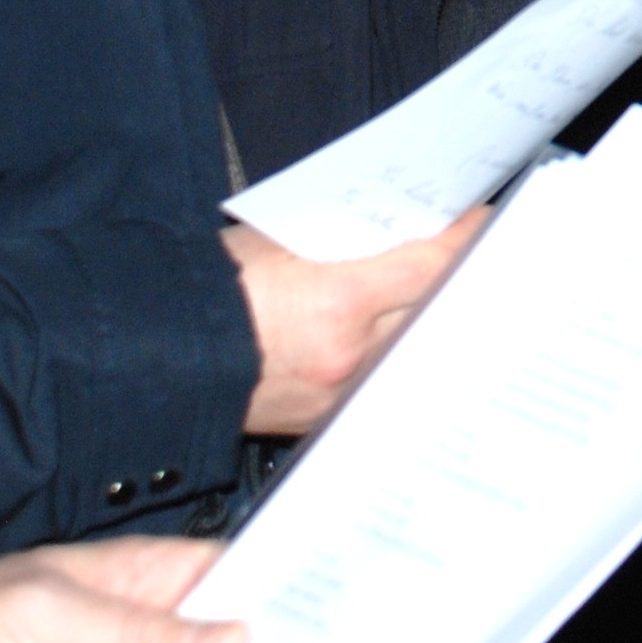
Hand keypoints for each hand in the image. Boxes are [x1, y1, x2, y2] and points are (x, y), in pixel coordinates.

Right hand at [227, 204, 486, 435]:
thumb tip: (414, 222)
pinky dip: (397, 361)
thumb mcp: (282, 238)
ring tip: (457, 300)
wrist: (152, 352)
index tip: (490, 224)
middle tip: (489, 260)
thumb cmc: (210, 284)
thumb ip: (353, 235)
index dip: (473, 240)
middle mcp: (347, 354)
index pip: (437, 262)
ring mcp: (338, 394)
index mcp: (337, 296)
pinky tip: (409, 344)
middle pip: (439, 313)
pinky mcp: (323, 420)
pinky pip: (380, 385)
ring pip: (415, 354)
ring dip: (436, 327)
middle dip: (465, 285)